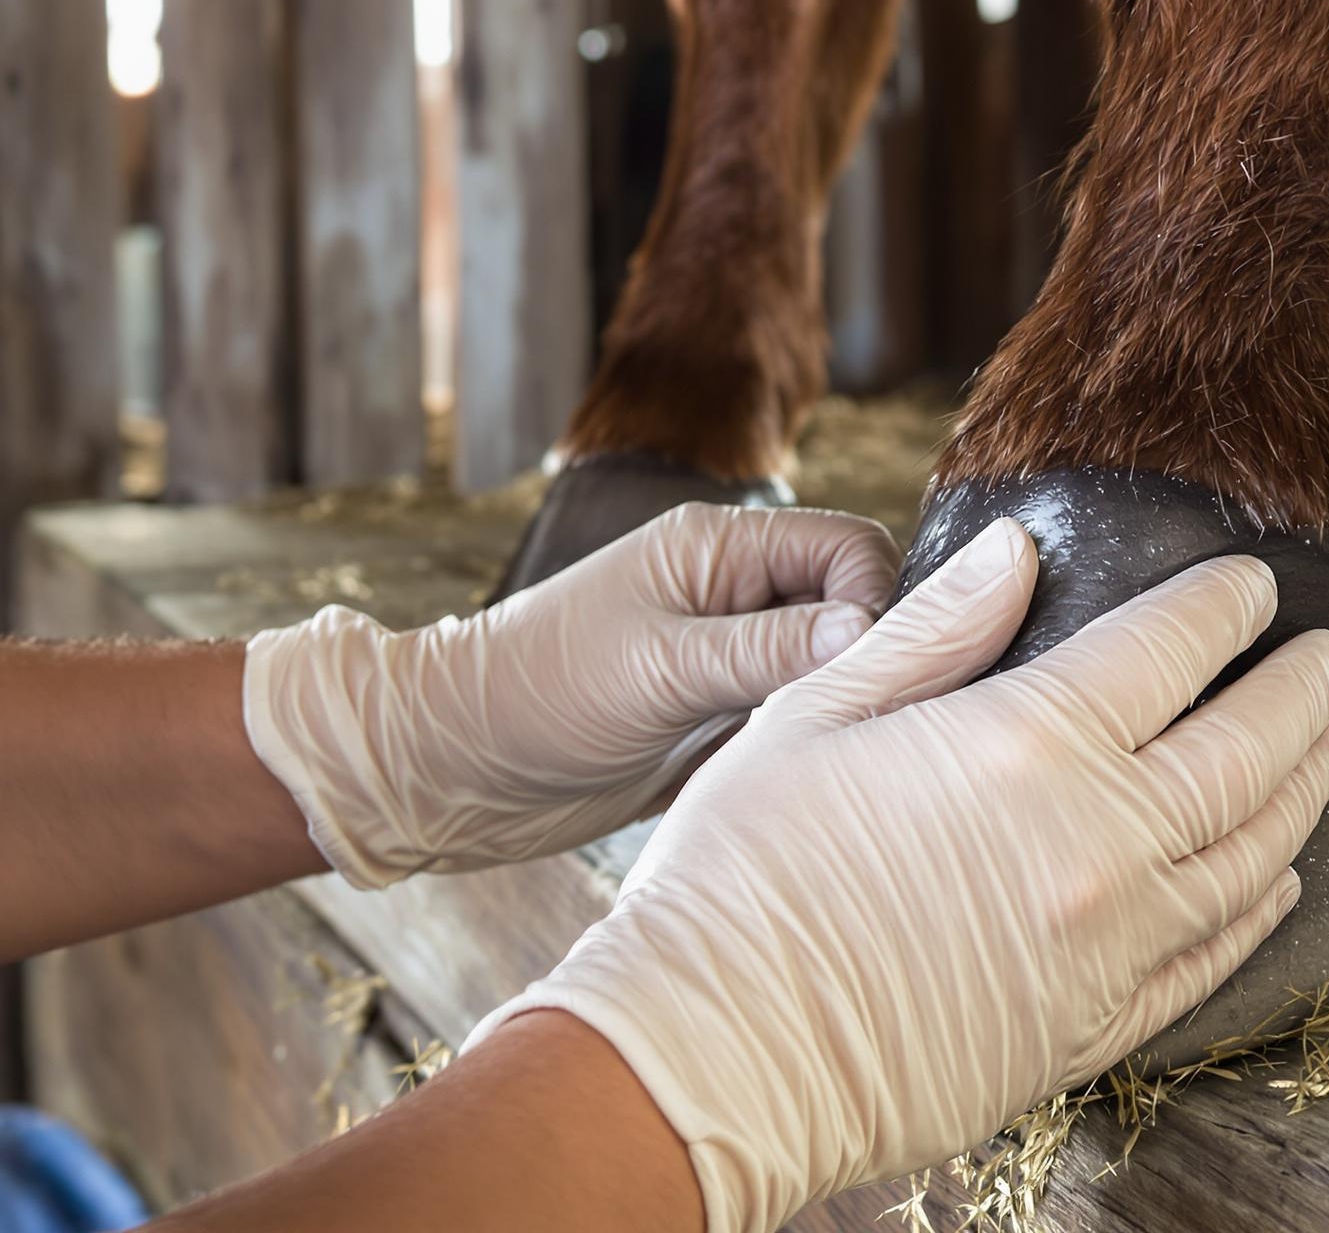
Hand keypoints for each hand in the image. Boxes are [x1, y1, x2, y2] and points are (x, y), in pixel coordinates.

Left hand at [241, 504, 900, 884]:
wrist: (453, 767)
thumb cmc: (536, 696)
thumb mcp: (658, 669)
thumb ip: (766, 649)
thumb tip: (868, 627)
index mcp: (720, 549)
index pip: (849, 549)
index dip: (875, 605)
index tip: (863, 673)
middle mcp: (733, 593)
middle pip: (852, 607)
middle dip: (865, 659)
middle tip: (848, 723)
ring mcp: (727, 657)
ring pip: (829, 669)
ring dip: (834, 708)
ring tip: (820, 756)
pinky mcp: (717, 715)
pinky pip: (794, 719)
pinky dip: (804, 745)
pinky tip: (796, 779)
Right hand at [465, 519, 1328, 1231]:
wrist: (711, 1055)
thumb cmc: (739, 872)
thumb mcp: (819, 713)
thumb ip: (936, 629)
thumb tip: (1016, 551)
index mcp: (1027, 746)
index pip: (1169, 653)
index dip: (1223, 608)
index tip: (1255, 583)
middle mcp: (1096, 845)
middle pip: (1242, 753)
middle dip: (1298, 694)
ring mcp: (1106, 948)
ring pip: (1250, 856)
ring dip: (1304, 791)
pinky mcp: (1089, 1031)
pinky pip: (1208, 960)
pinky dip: (1258, 910)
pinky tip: (1279, 877)